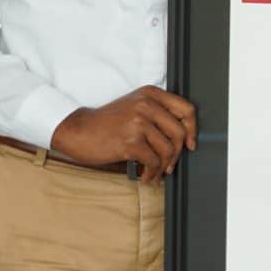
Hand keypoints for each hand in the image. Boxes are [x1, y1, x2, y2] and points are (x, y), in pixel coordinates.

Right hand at [51, 86, 198, 182]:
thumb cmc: (107, 122)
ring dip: (164, 166)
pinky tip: (146, 175)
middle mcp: (146, 105)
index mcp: (150, 94)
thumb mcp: (134, 106)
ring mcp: (138, 123)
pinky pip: (153, 162)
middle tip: (170, 164)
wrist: (77, 130)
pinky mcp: (130, 141)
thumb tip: (185, 136)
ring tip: (155, 171)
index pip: (187, 109)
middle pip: (180, 132)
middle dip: (178, 153)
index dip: (193, 129)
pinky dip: (152, 173)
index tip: (190, 143)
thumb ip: (158, 113)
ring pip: (168, 149)